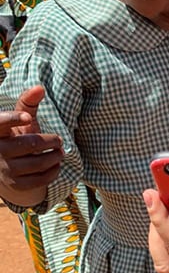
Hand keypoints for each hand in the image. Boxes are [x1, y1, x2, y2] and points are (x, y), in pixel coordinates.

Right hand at [0, 86, 61, 203]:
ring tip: (60, 152)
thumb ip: (27, 103)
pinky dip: (53, 170)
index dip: (13, 119)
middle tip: (59, 139)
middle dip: (51, 140)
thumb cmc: (15, 137)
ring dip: (55, 156)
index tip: (27, 117)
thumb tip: (40, 87)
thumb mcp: (18, 120)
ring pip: (38, 163)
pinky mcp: (16, 185)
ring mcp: (5, 170)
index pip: (0, 123)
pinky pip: (41, 179)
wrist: (4, 169)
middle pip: (30, 143)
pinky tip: (56, 164)